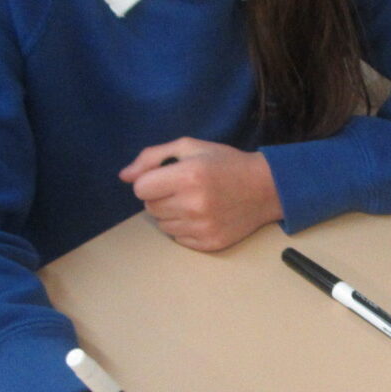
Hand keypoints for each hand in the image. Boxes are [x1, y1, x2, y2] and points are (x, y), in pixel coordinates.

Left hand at [120, 139, 282, 252]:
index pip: (141, 189)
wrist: (265, 188)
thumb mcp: (190, 147)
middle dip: (160, 197)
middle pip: (149, 208)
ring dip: (171, 213)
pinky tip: (203, 216)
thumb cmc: (225, 163)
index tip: (166, 177)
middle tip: (183, 189)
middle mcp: (194, 204)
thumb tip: (124, 176)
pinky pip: (178, 239)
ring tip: (194, 202)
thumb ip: (152, 157)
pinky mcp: (209, 244)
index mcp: (188, 176)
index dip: (150, 181)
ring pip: (162, 225)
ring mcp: (202, 227)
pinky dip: (184, 228)